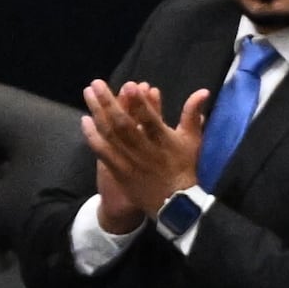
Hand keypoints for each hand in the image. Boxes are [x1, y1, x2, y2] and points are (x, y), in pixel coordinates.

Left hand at [83, 76, 213, 233]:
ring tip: (88, 93)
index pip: (150, 119)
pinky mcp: (119, 171)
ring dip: (97, 113)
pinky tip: (85, 120)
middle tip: (97, 83)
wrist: (175, 204)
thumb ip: (192, 113)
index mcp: (164, 140)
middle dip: (109, 102)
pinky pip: (103, 152)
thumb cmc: (184, 167)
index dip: (140, 103)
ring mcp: (130, 162)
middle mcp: (145, 150)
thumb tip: (203, 91)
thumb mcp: (192, 140)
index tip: (130, 85)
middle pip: (123, 125)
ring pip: (110, 135)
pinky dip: (93, 136)